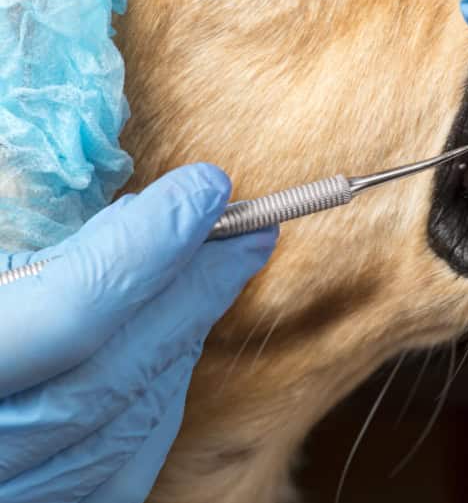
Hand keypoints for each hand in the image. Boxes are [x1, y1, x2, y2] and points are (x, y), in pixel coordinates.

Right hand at [0, 165, 275, 502]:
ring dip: (178, 342)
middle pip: (113, 373)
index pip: (73, 312)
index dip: (149, 246)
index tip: (205, 189)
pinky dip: (152, 402)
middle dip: (190, 290)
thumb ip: (26, 265)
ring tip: (212, 274)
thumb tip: (131, 226)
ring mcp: (8, 498)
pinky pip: (113, 470)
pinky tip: (167, 349)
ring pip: (123, 427)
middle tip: (248, 227)